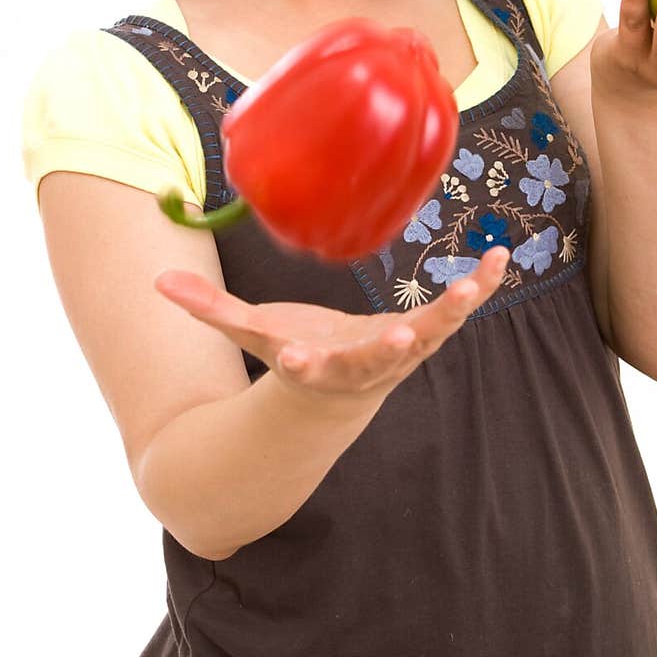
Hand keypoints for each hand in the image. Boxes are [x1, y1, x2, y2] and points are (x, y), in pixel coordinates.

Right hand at [154, 247, 508, 402]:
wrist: (338, 396)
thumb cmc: (293, 355)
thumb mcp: (249, 334)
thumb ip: (208, 310)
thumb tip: (157, 283)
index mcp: (312, 367)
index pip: (304, 369)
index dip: (301, 364)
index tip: (295, 358)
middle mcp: (360, 368)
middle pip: (375, 363)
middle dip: (386, 353)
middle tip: (401, 340)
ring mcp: (398, 357)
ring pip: (429, 340)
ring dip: (451, 314)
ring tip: (473, 285)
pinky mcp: (425, 338)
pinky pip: (455, 314)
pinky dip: (478, 289)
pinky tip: (499, 259)